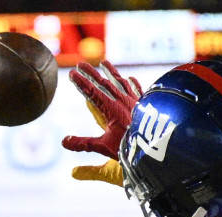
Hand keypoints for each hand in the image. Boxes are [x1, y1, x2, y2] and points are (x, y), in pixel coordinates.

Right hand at [62, 61, 141, 183]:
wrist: (157, 145)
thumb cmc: (130, 148)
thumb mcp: (104, 147)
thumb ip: (84, 144)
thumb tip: (64, 142)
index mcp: (110, 108)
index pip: (92, 92)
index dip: (81, 82)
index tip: (71, 73)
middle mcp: (122, 101)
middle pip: (104, 83)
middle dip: (91, 73)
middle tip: (81, 64)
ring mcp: (135, 101)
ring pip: (121, 82)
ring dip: (111, 72)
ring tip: (104, 64)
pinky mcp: (146, 105)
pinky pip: (138, 90)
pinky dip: (132, 83)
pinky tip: (130, 78)